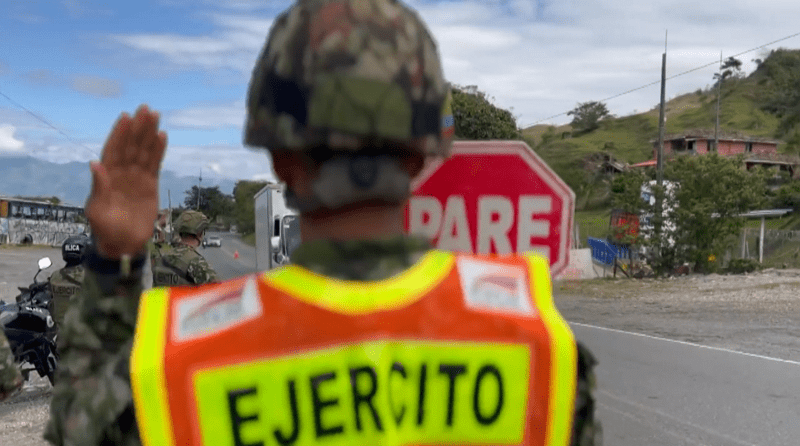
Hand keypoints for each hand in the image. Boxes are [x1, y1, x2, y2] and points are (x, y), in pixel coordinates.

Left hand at [85, 105, 166, 258]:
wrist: (123, 244)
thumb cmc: (105, 229)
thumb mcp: (97, 210)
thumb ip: (99, 187)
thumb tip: (95, 164)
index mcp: (106, 176)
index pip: (114, 150)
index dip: (119, 134)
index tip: (126, 117)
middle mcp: (121, 173)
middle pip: (130, 145)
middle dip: (137, 127)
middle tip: (145, 109)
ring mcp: (136, 177)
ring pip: (143, 151)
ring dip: (148, 133)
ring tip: (155, 116)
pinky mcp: (149, 184)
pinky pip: (154, 164)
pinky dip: (158, 150)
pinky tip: (162, 136)